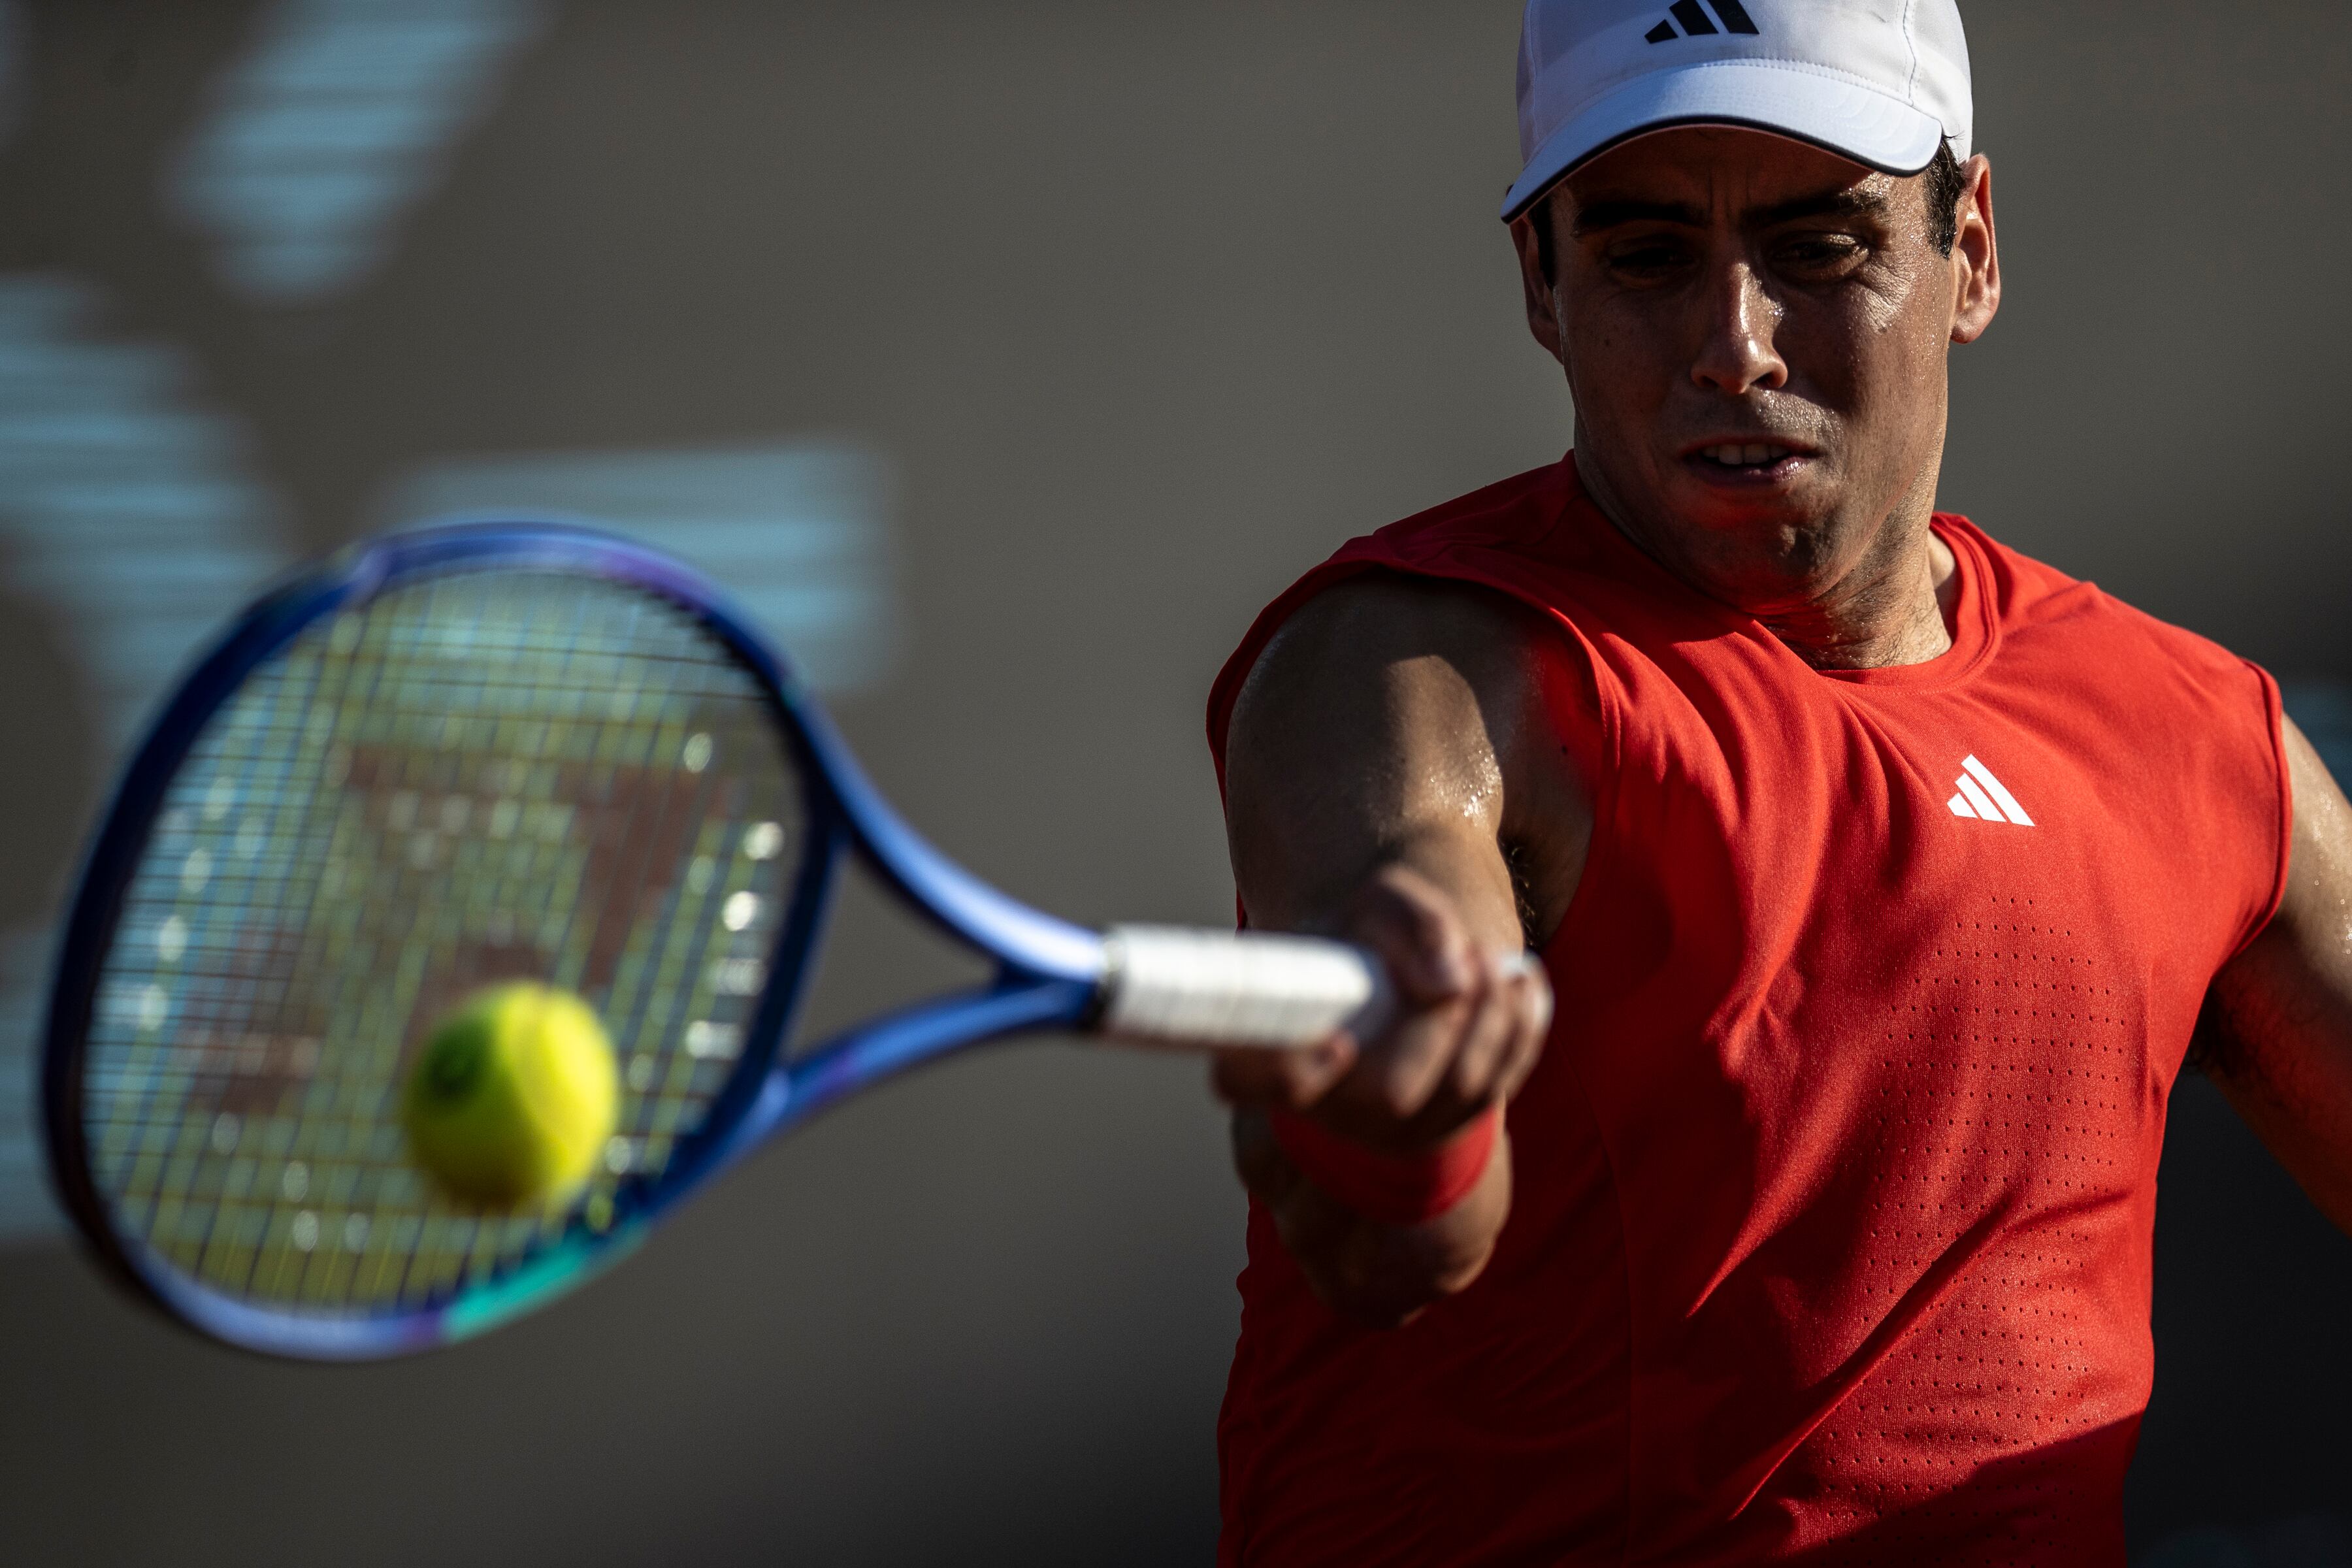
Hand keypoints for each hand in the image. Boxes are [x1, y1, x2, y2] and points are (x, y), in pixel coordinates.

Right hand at [1210, 864, 1552, 1151]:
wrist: (1396, 964)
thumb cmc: (1367, 934)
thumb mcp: (1377, 904)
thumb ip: (1409, 921)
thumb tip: (1449, 983)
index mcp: (1277, 1050)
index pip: (1254, 1082)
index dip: (1289, 1075)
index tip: (1339, 1043)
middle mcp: (1332, 1104)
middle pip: (1396, 1093)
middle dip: (1445, 1024)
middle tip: (1471, 959)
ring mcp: (1393, 1127)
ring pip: (1460, 1093)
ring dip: (1493, 1018)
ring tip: (1496, 962)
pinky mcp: (1449, 1123)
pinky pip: (1498, 1088)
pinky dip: (1522, 1031)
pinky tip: (1521, 983)